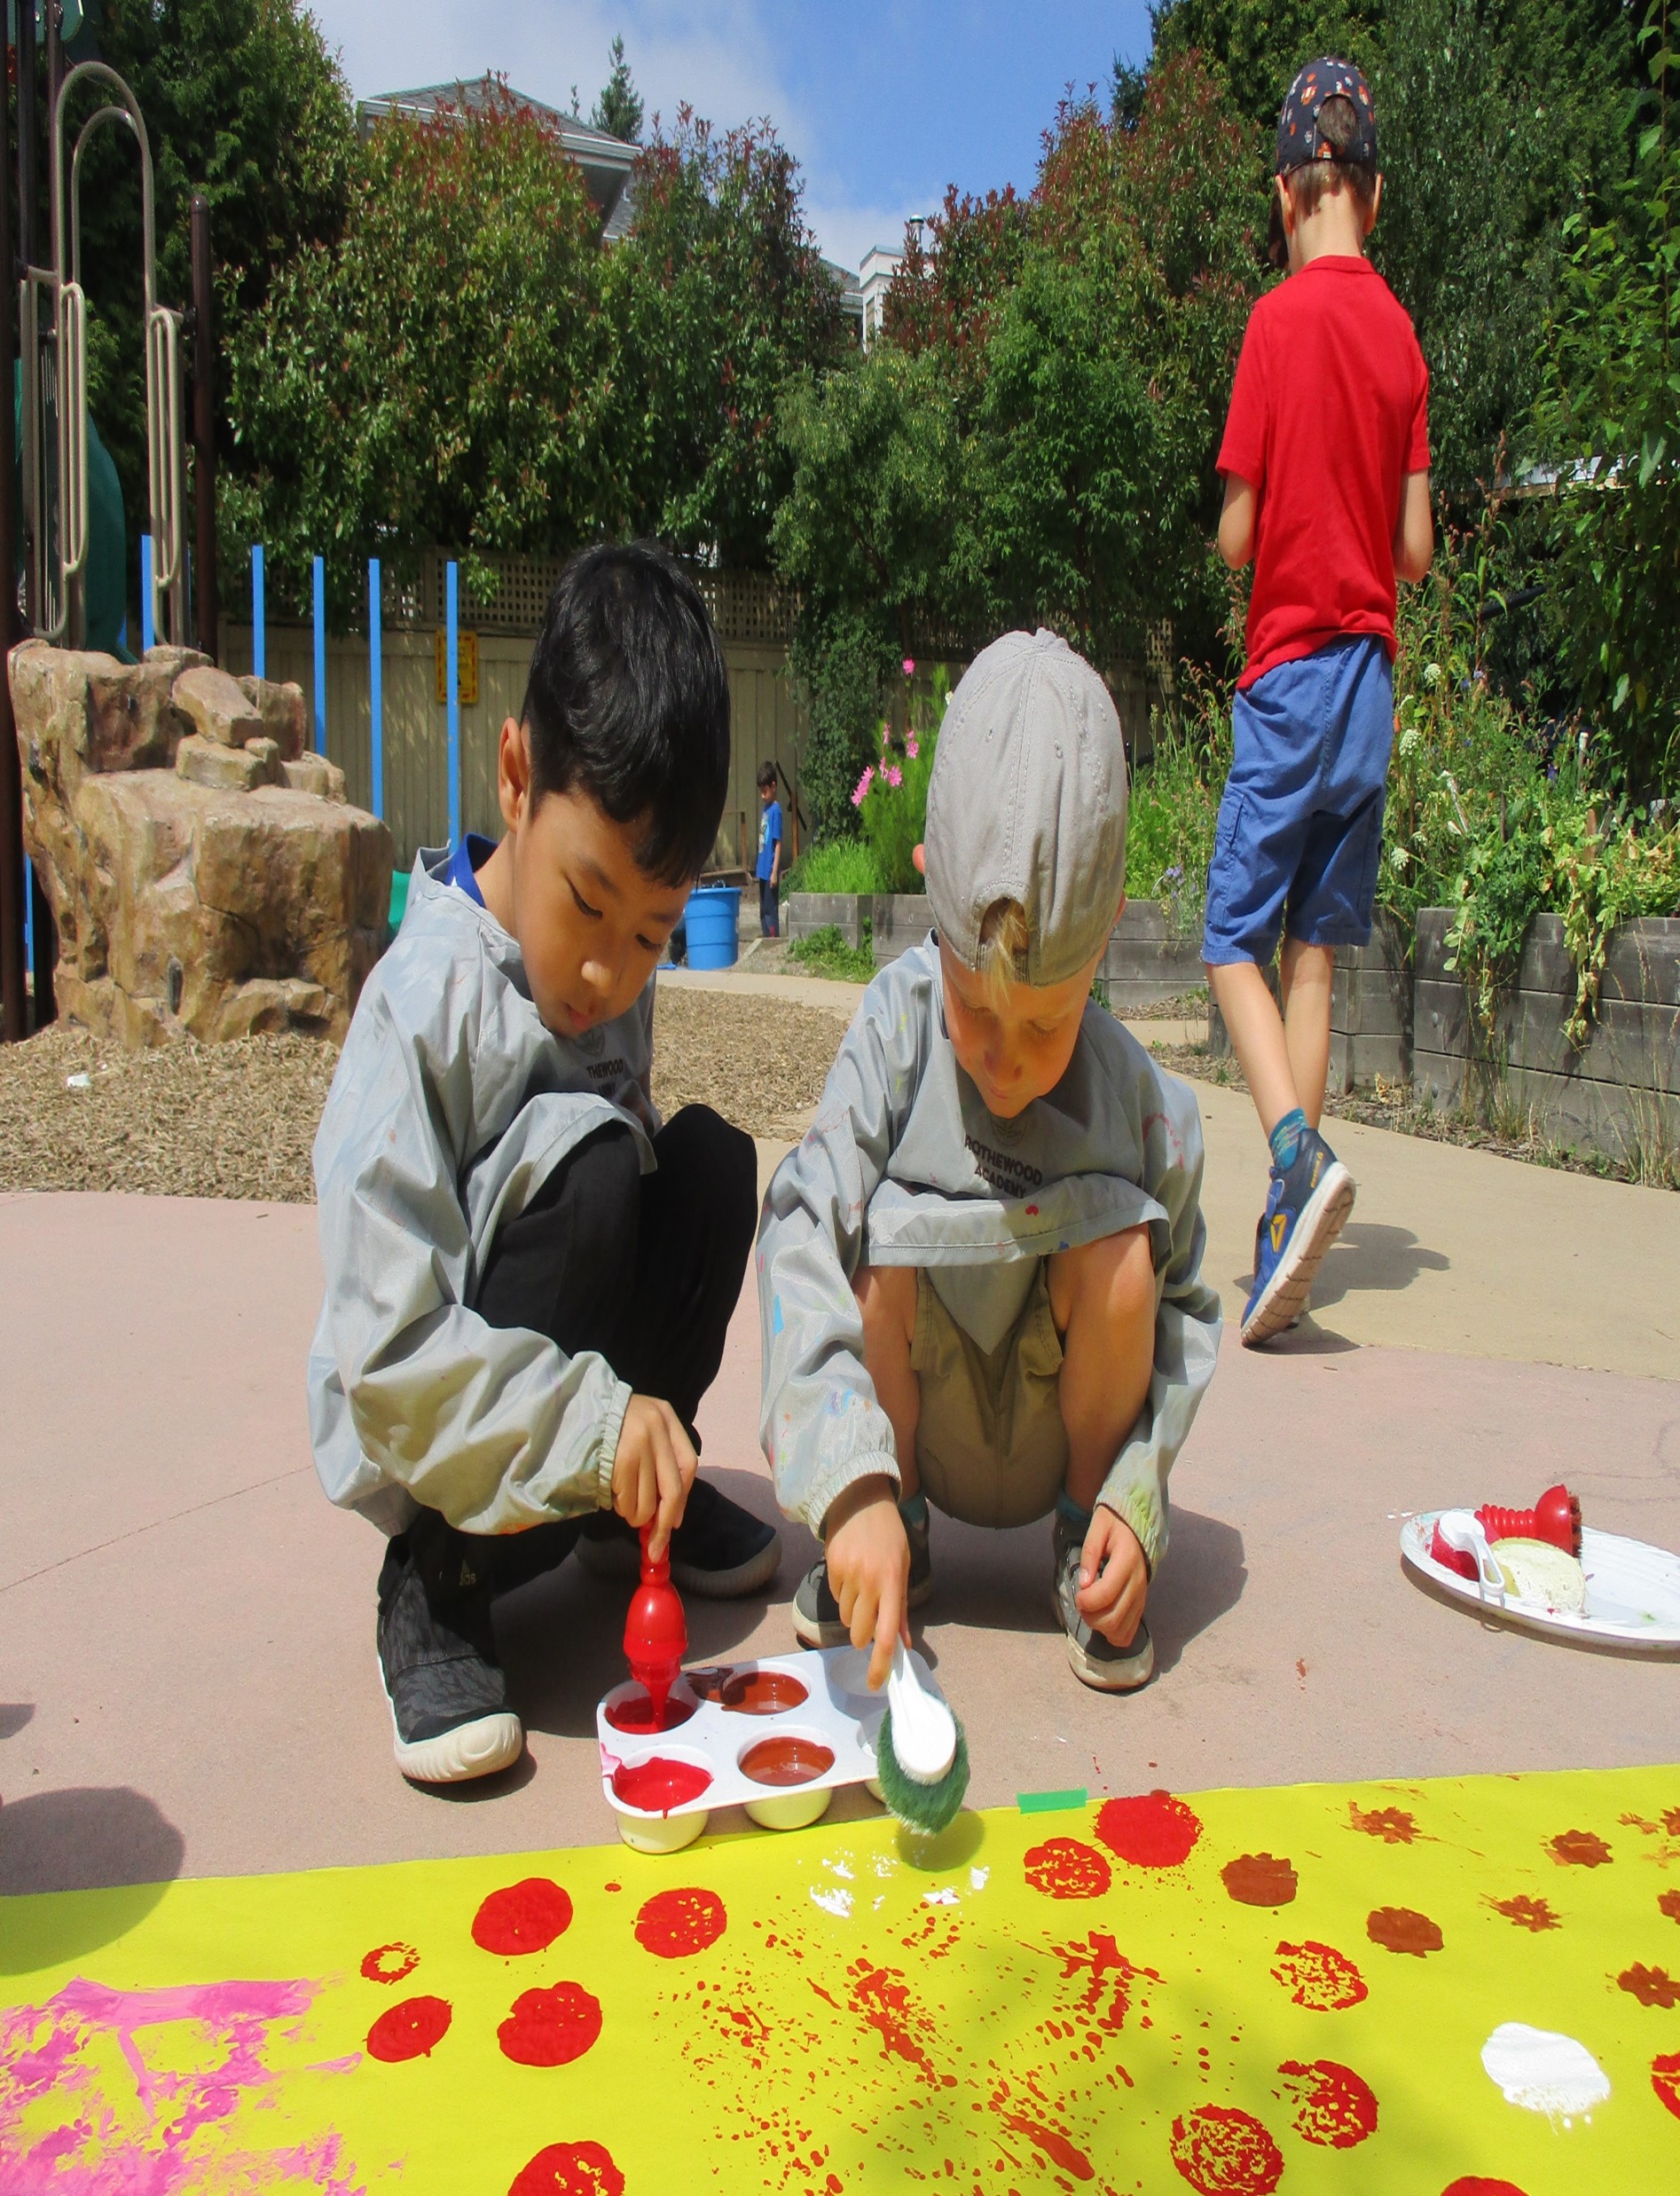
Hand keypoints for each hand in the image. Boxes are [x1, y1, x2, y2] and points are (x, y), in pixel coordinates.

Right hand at [611, 1394, 695, 1560]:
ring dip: (636, 1515)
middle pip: (673, 1489)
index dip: (683, 1497)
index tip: (674, 1522)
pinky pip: (629, 1501)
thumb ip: (657, 1458)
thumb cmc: (603, 1424)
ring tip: (623, 1503)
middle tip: (656, 1547)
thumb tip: (669, 1515)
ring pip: (649, 1502)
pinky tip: (613, 1497)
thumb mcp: (638, 1426)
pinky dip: (622, 1508)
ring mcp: (639, 1443)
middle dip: (665, 1524)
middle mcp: (656, 1428)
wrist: (566, 1409)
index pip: (687, 1464)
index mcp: (665, 1416)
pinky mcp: (621, 1460)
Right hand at [824, 1476, 909, 1689]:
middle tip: (869, 1621)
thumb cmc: (889, 1538)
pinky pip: (836, 1596)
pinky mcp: (832, 1568)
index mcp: (893, 1584)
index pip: (887, 1633)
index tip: (877, 1683)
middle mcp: (871, 1581)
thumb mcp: (903, 1569)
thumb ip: (901, 1609)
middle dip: (863, 1635)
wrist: (862, 1503)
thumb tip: (903, 1644)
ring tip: (862, 1587)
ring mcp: (849, 1575)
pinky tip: (850, 1572)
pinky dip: (843, 1593)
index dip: (881, 1662)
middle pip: (860, 1632)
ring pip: (846, 1617)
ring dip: (853, 1612)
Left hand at [1076, 1507, 1147, 1646]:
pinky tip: (1102, 1619)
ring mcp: (1142, 1597)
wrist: (1136, 1530)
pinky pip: (1129, 1633)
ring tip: (1091, 1610)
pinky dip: (1112, 1634)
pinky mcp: (1141, 1606)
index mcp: (1127, 1561)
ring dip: (1099, 1627)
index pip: (1106, 1594)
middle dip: (1089, 1617)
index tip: (1078, 1593)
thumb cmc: (1114, 1526)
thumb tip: (1084, 1583)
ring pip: (1120, 1631)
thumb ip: (1089, 1553)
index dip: (1086, 1600)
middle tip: (1082, 1602)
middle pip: (1113, 1619)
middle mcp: (1139, 1583)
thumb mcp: (1098, 1528)